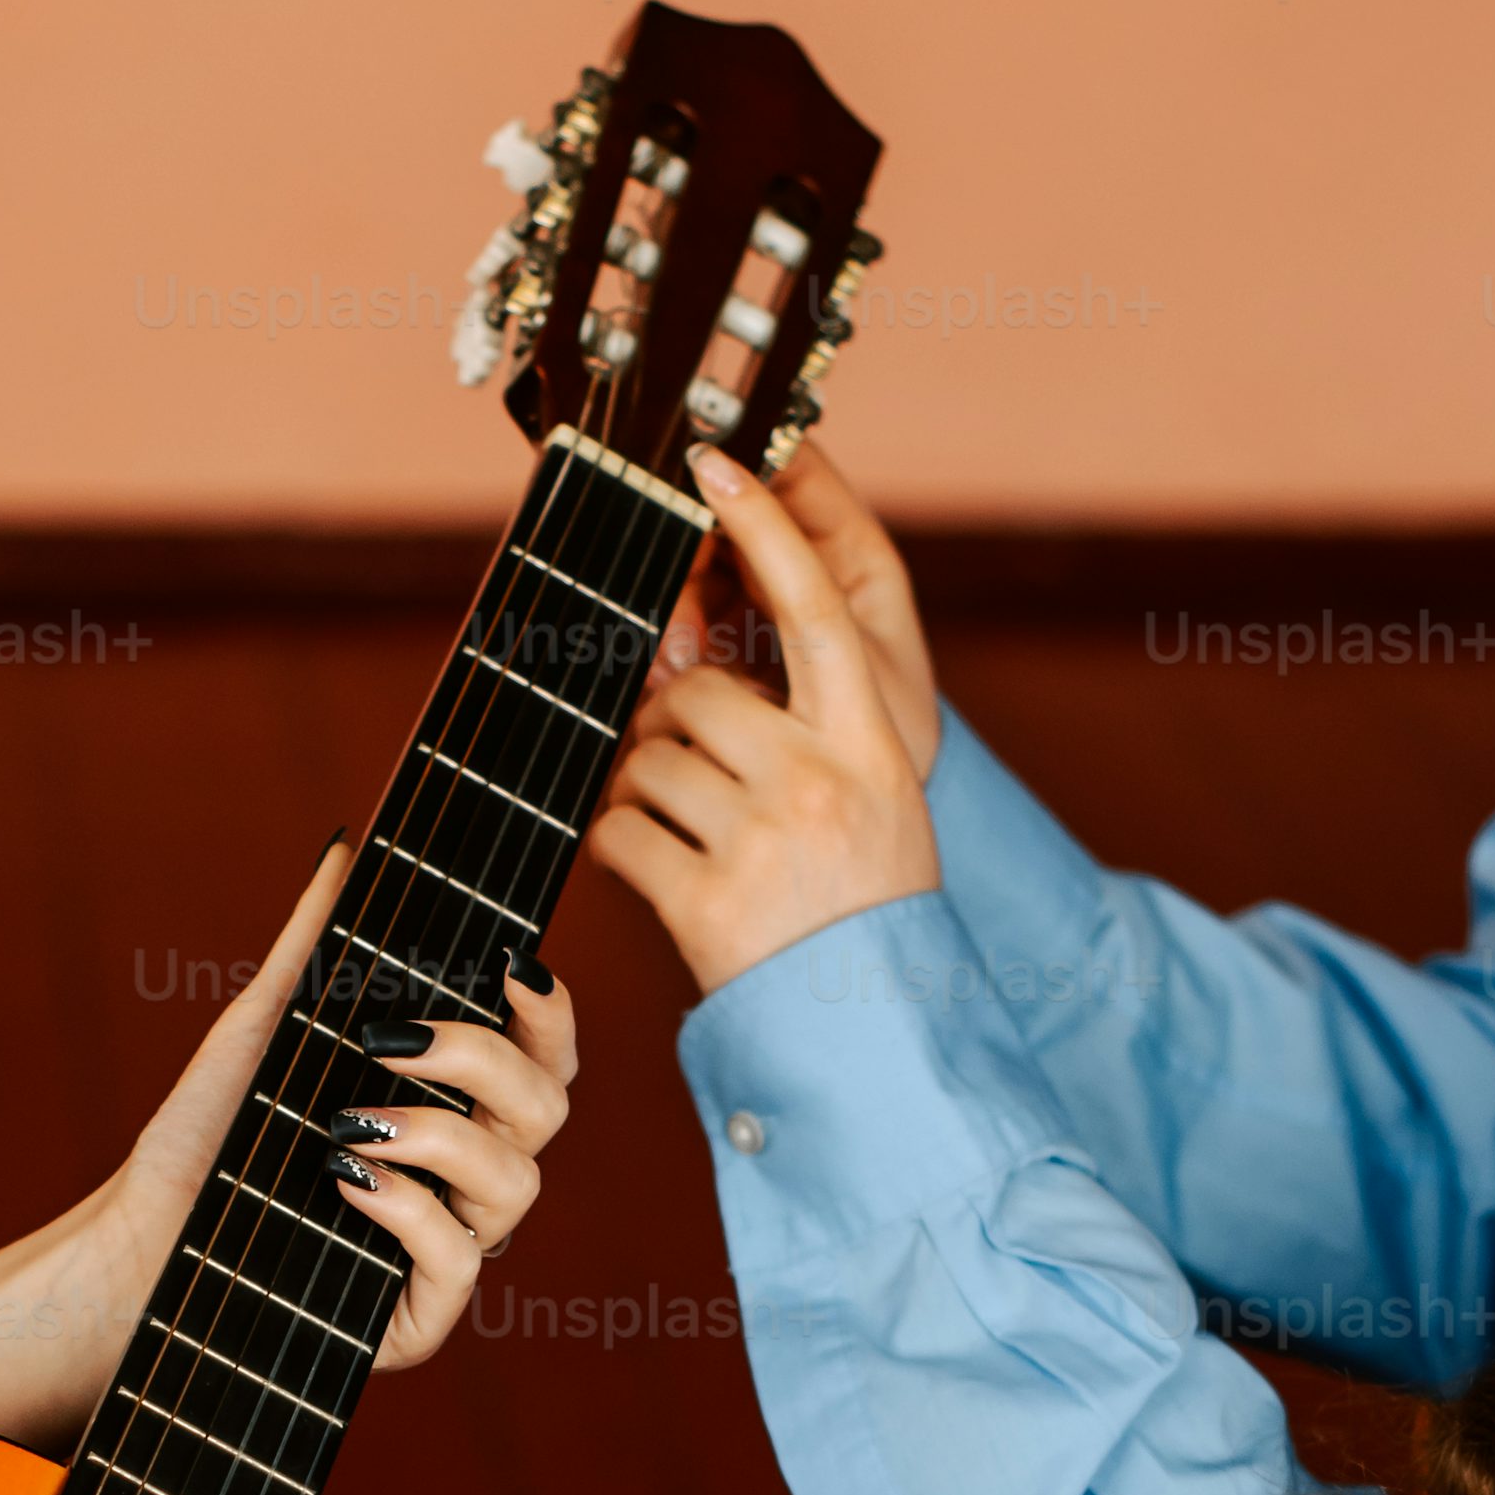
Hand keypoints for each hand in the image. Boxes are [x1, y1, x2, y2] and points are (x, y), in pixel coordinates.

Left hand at [0, 838, 577, 1448]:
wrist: (139, 1238)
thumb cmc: (211, 1136)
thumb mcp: (261, 1029)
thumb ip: (314, 949)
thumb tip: (344, 849)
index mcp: (456, 1104)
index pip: (546, 1052)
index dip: (548, 1010)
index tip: (504, 967)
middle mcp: (468, 1176)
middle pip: (547, 1109)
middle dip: (482, 1061)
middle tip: (388, 1040)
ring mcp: (451, 1248)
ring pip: (519, 1186)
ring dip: (442, 1138)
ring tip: (348, 1120)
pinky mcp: (416, 1318)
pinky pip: (461, 1264)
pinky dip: (410, 1211)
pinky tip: (345, 1180)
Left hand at [589, 448, 942, 999]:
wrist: (873, 1028)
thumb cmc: (865, 906)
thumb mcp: (875, 801)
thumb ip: (809, 732)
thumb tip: (693, 682)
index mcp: (871, 745)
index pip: (816, 612)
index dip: (766, 530)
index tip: (715, 465)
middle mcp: (819, 781)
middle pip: (699, 696)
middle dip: (676, 728)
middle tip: (693, 774)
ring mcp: (762, 841)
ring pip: (648, 761)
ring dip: (645, 791)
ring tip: (687, 838)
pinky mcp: (705, 900)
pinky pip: (619, 832)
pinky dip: (619, 848)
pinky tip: (657, 874)